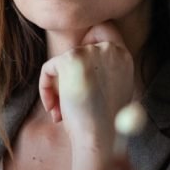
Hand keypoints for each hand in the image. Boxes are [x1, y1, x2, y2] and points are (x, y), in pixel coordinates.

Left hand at [38, 22, 135, 159]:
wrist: (100, 139)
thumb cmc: (105, 123)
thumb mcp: (113, 88)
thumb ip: (103, 69)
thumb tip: (80, 63)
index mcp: (124, 56)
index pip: (104, 29)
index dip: (89, 43)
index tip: (82, 72)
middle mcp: (110, 49)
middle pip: (79, 43)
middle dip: (69, 67)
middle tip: (68, 94)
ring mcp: (91, 52)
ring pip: (62, 62)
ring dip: (57, 87)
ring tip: (62, 112)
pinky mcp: (71, 60)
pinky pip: (49, 69)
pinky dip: (46, 89)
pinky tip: (54, 109)